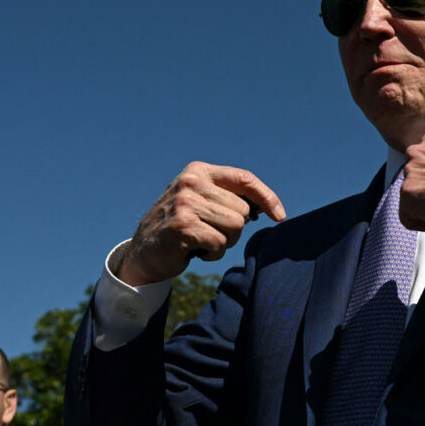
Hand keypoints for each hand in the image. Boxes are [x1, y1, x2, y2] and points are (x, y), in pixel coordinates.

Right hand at [117, 162, 285, 285]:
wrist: (144, 252)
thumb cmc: (182, 227)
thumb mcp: (203, 202)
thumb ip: (229, 198)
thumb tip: (270, 207)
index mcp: (200, 171)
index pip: (245, 178)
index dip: (267, 197)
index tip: (280, 215)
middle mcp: (192, 181)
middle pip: (243, 210)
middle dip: (234, 229)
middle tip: (209, 233)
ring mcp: (186, 202)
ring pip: (235, 227)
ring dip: (223, 242)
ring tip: (202, 241)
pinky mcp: (183, 225)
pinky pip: (220, 244)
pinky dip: (212, 254)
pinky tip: (194, 250)